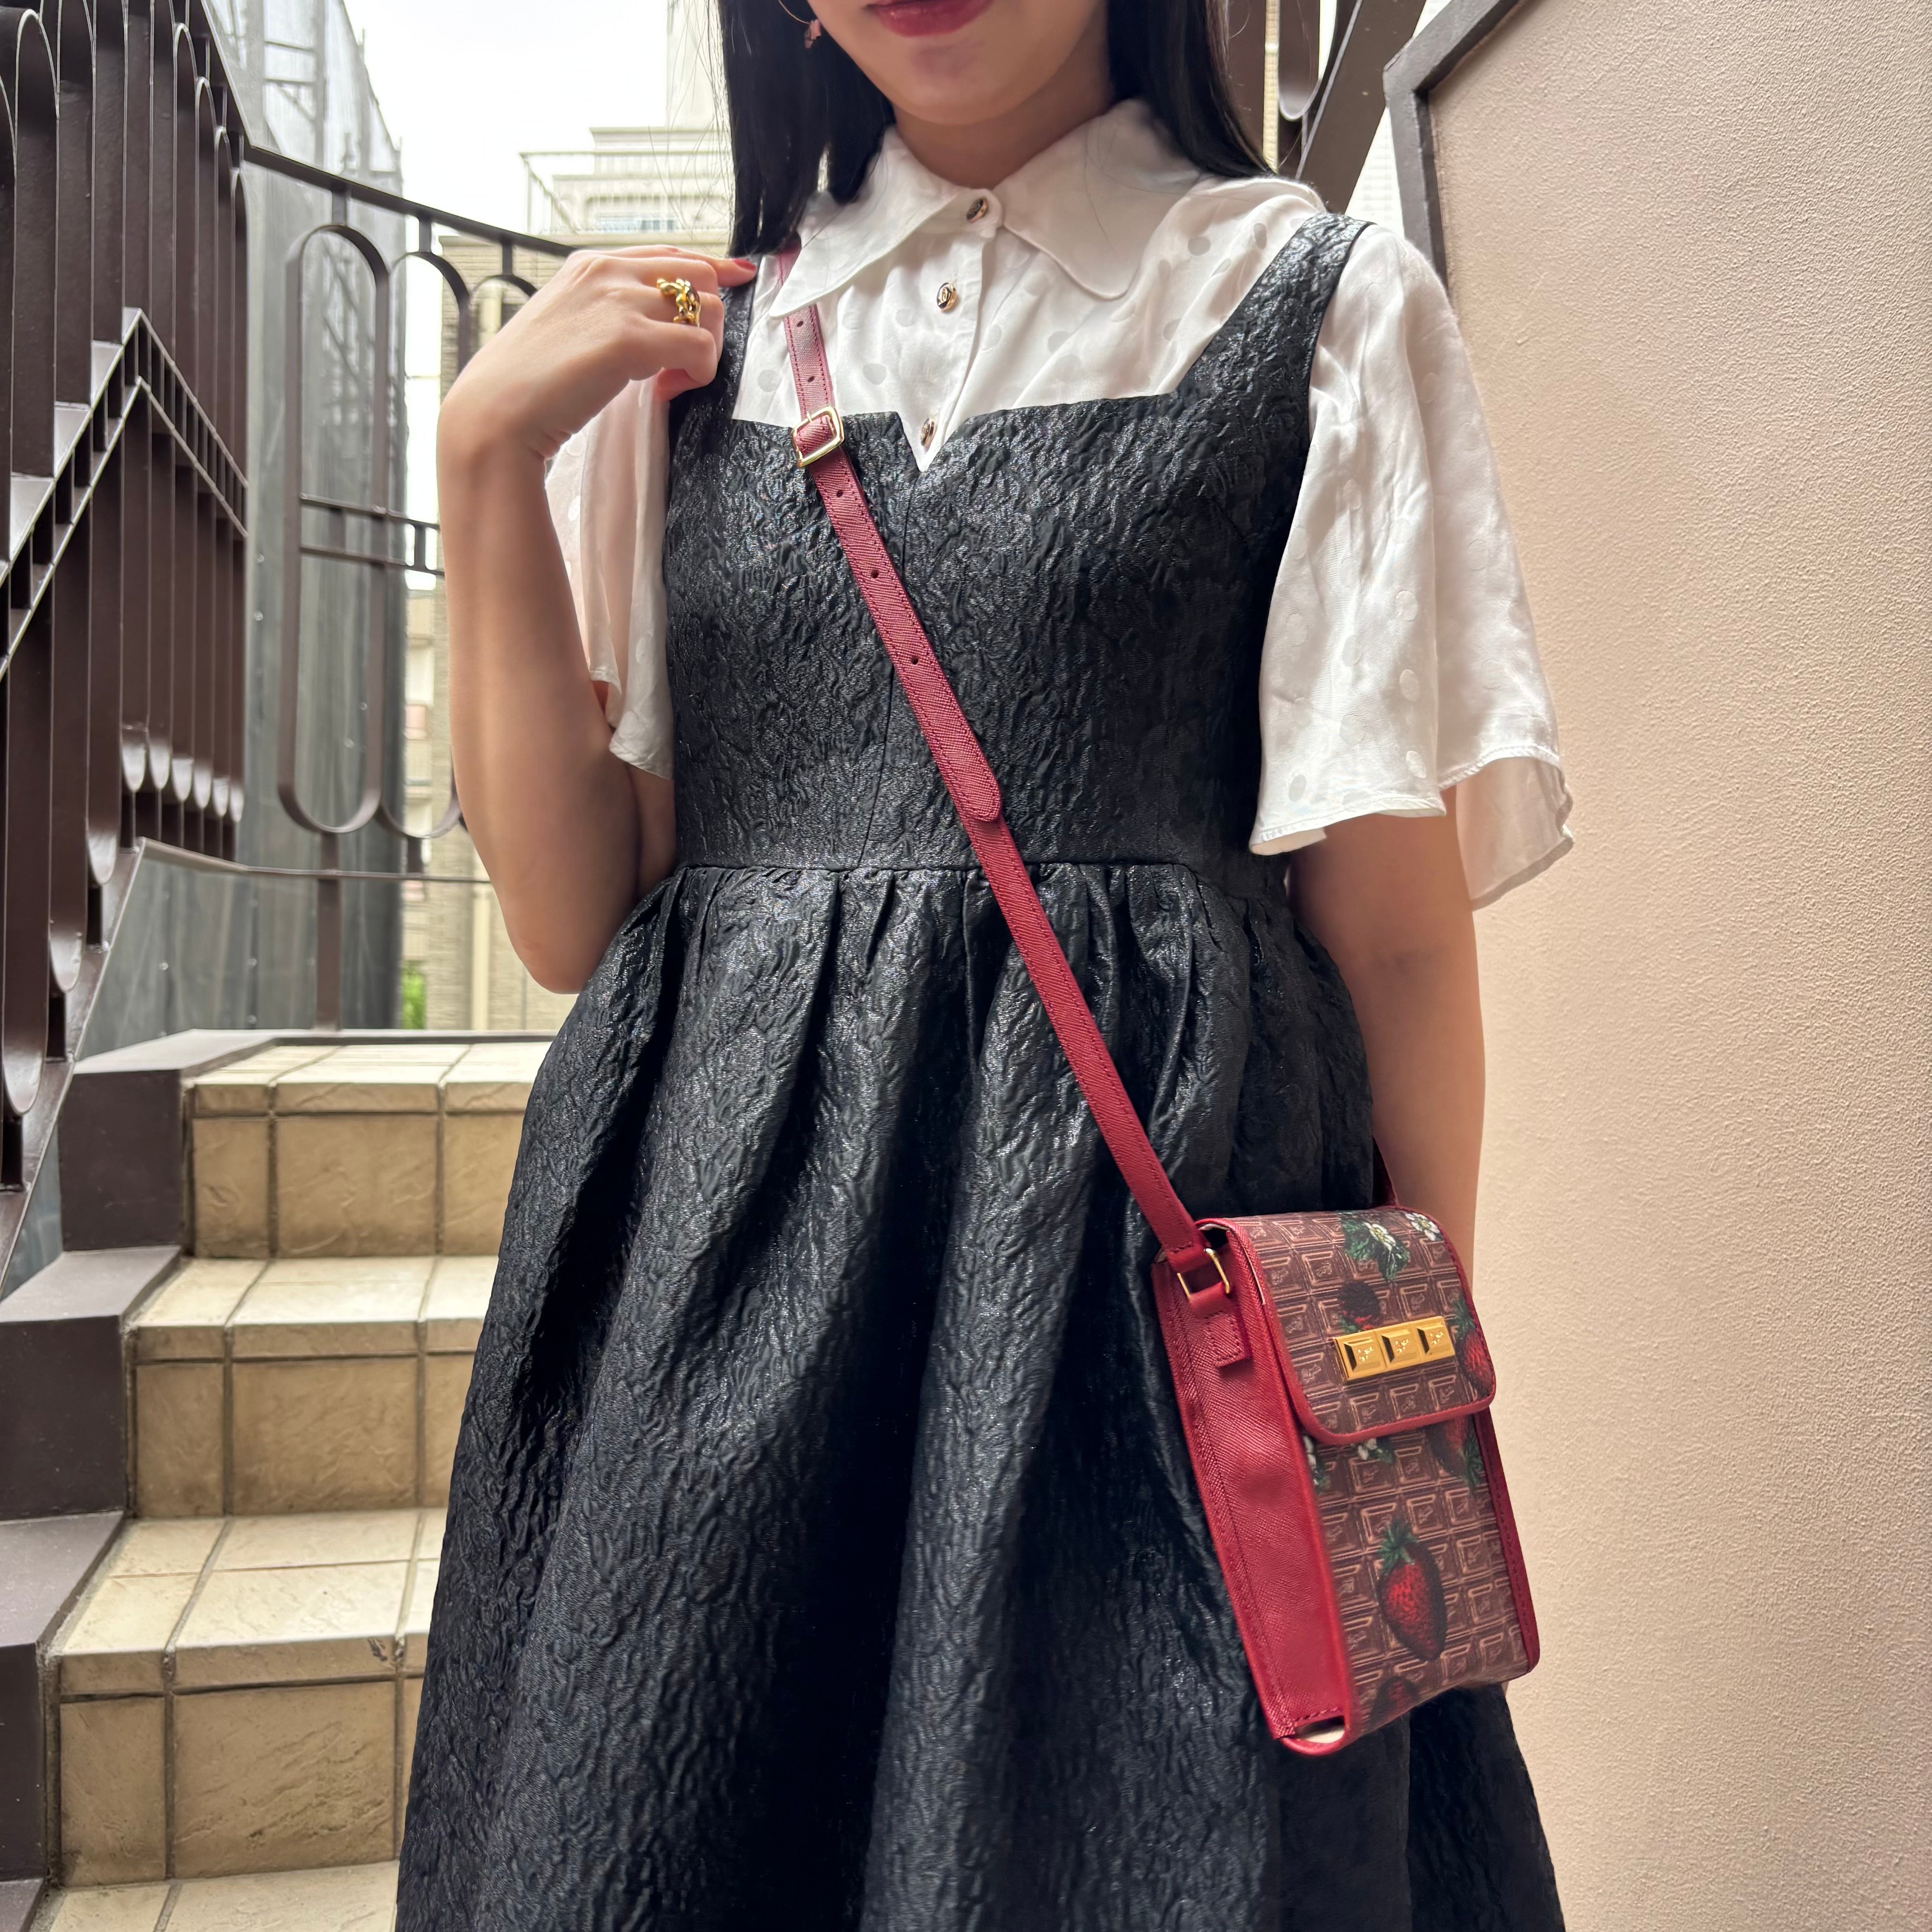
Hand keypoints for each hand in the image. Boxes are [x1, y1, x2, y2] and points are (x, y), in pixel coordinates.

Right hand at [439, 247, 757, 468]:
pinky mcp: (629, 338)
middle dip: (708, 322)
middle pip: (699, 276)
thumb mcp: (568, 325)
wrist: (497, 412)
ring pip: (708, 310)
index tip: (738, 277)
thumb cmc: (527, 382)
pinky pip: (699, 347)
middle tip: (685, 364)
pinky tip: (666, 391)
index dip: (712, 267)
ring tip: (671, 381)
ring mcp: (618, 301)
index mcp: (591, 264)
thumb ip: (606, 313)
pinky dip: (696, 374)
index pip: (670, 253)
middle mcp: (607, 272)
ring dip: (705, 351)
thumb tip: (650, 329)